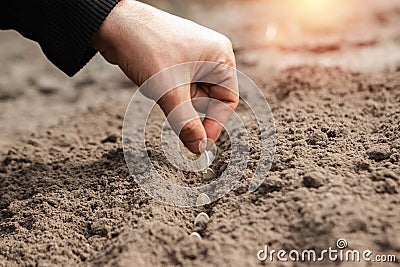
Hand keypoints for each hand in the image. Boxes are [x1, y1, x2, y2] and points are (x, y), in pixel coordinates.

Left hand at [91, 0, 237, 152]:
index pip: (228, 101)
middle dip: (190, 110)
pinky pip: (180, 87)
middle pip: (210, 99)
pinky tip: (153, 80)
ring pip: (192, 95)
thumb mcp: (170, 91)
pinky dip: (169, 93)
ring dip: (177, 101)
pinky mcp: (177, 61)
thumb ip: (186, 123)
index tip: (199, 144)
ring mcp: (193, 58)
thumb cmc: (147, 47)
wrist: (113, 24)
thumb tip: (199, 148)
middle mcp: (211, 56)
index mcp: (220, 57)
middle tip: (172, 113)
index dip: (215, 124)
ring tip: (159, 86)